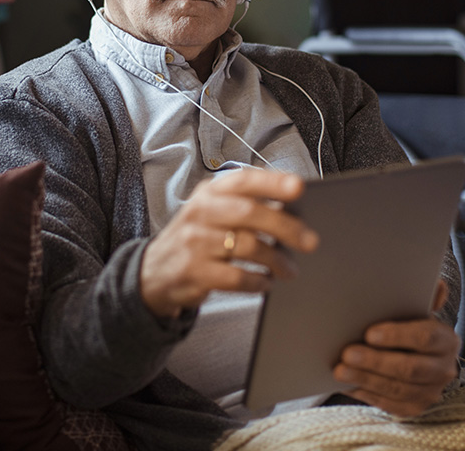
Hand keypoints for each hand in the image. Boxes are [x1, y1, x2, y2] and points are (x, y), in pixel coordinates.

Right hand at [140, 169, 318, 318]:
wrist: (154, 271)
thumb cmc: (196, 238)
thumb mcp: (212, 212)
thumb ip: (244, 205)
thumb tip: (292, 210)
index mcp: (208, 193)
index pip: (243, 181)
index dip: (272, 182)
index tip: (299, 187)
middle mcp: (200, 213)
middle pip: (249, 213)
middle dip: (285, 227)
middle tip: (310, 241)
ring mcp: (195, 243)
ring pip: (248, 247)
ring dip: (276, 260)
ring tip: (289, 269)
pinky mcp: (195, 272)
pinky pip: (237, 277)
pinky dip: (259, 281)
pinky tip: (266, 282)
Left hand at [332, 279, 460, 416]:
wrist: (417, 354)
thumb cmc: (410, 325)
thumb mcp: (417, 309)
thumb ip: (424, 296)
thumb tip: (437, 285)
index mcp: (446, 340)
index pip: (425, 338)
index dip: (397, 336)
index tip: (369, 333)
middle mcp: (444, 369)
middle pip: (410, 368)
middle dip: (375, 361)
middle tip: (346, 353)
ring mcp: (431, 391)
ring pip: (397, 389)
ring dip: (366, 379)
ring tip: (340, 370)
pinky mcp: (415, 408)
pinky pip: (390, 405)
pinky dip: (367, 394)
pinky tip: (349, 385)